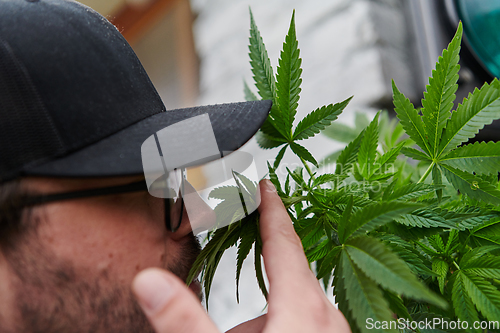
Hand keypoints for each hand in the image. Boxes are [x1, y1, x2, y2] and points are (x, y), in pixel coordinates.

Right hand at [132, 179, 350, 332]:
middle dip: (249, 304)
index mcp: (304, 309)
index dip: (271, 209)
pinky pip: (299, 327)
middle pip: (280, 284)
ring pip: (288, 311)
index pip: (283, 242)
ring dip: (260, 328)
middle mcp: (327, 318)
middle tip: (222, 331)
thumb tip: (147, 281)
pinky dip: (278, 332)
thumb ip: (184, 319)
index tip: (266, 183)